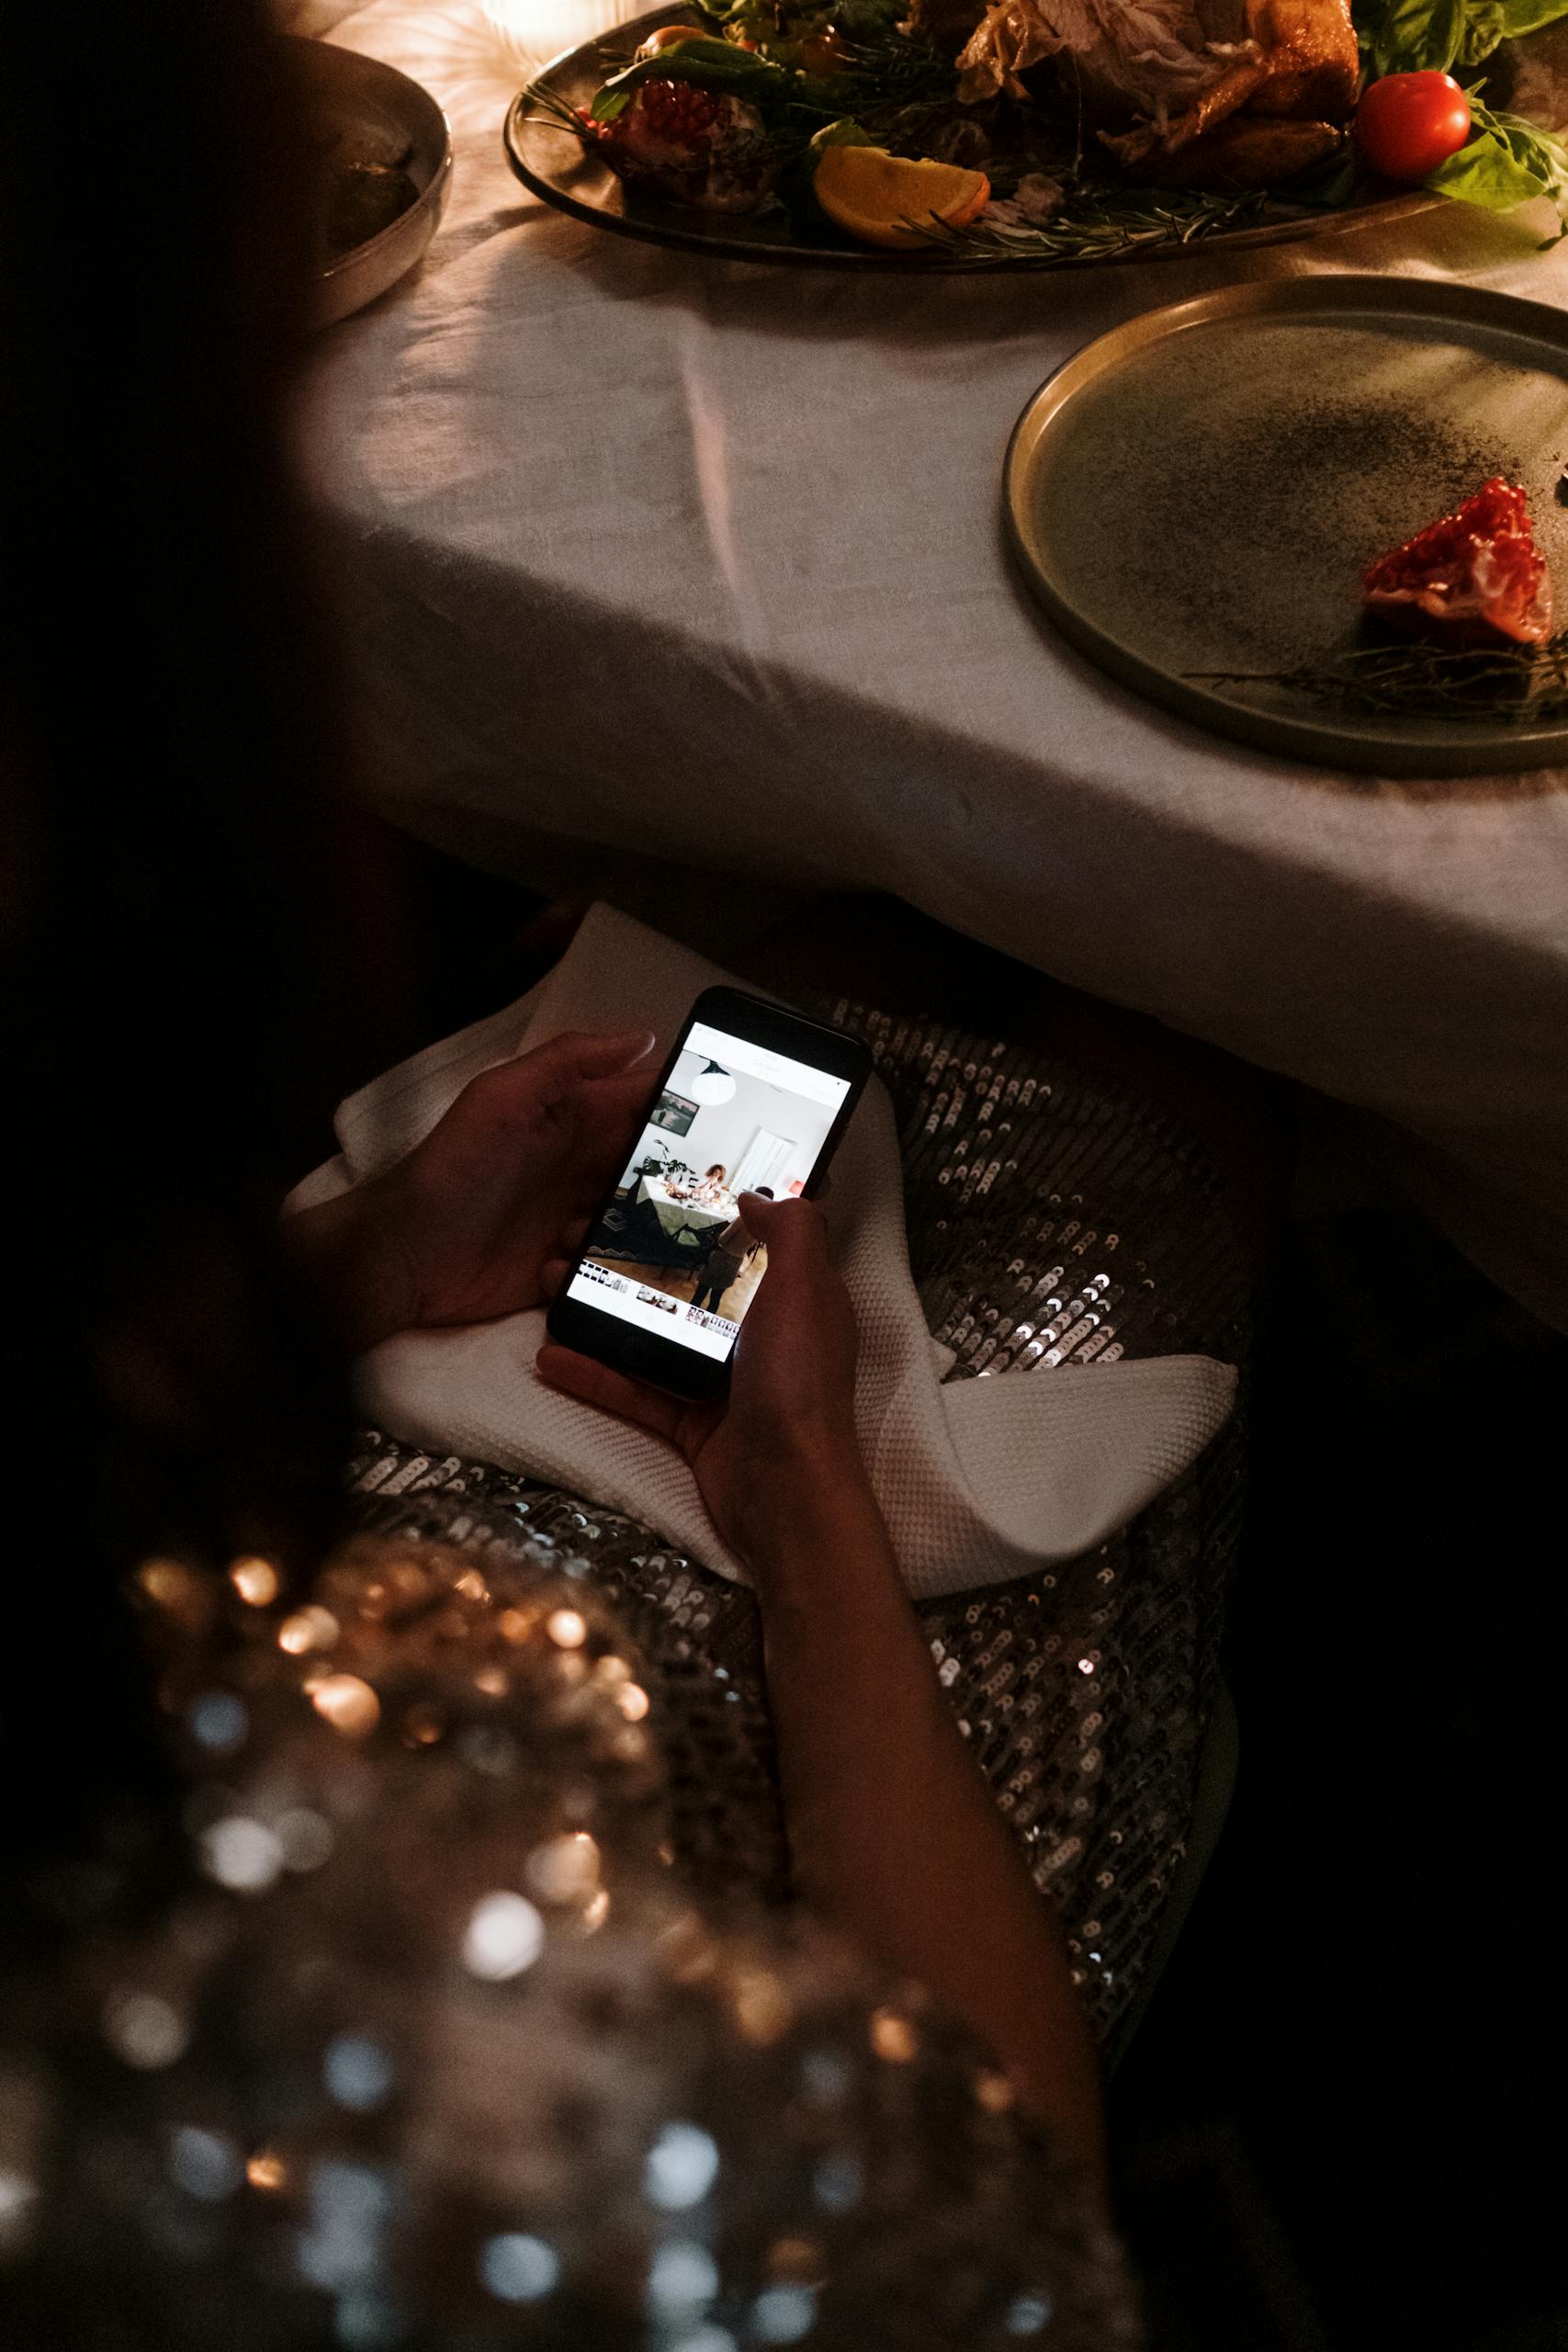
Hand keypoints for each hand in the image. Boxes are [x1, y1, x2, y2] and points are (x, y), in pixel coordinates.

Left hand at [288, 1028, 656, 1348]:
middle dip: (669, 1181)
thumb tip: (644, 1038)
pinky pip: (610, 1268)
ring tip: (577, 1227)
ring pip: (640, 1221)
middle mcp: (584, 1166)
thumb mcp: (503, 1098)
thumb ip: (569, 1061)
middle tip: (670, 1194)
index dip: (684, 1108)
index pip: (646, 1103)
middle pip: (654, 1168)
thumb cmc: (451, 1168)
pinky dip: (595, 1268)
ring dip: (628, 1229)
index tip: (716, 1120)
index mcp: (575, 1117)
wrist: (404, 1253)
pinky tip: (553, 1261)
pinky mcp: (569, 1265)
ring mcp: (578, 1217)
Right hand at [537, 1192, 872, 1569]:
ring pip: (656, 1334)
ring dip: (605, 1311)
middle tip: (583, 1233)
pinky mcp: (691, 1422)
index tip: (660, 1185)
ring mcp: (724, 1381)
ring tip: (553, 1285)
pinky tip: (550, 1357)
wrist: (786, 1494)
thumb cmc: (800, 1384)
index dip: (716, 1211)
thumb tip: (758, 1195)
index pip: (756, 1241)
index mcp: (796, 1298)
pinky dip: (595, 1375)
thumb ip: (791, 1231)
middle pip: (694, 1282)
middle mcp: (762, 1334)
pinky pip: (636, 1391)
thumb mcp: (805, 1290)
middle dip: (640, 1257)